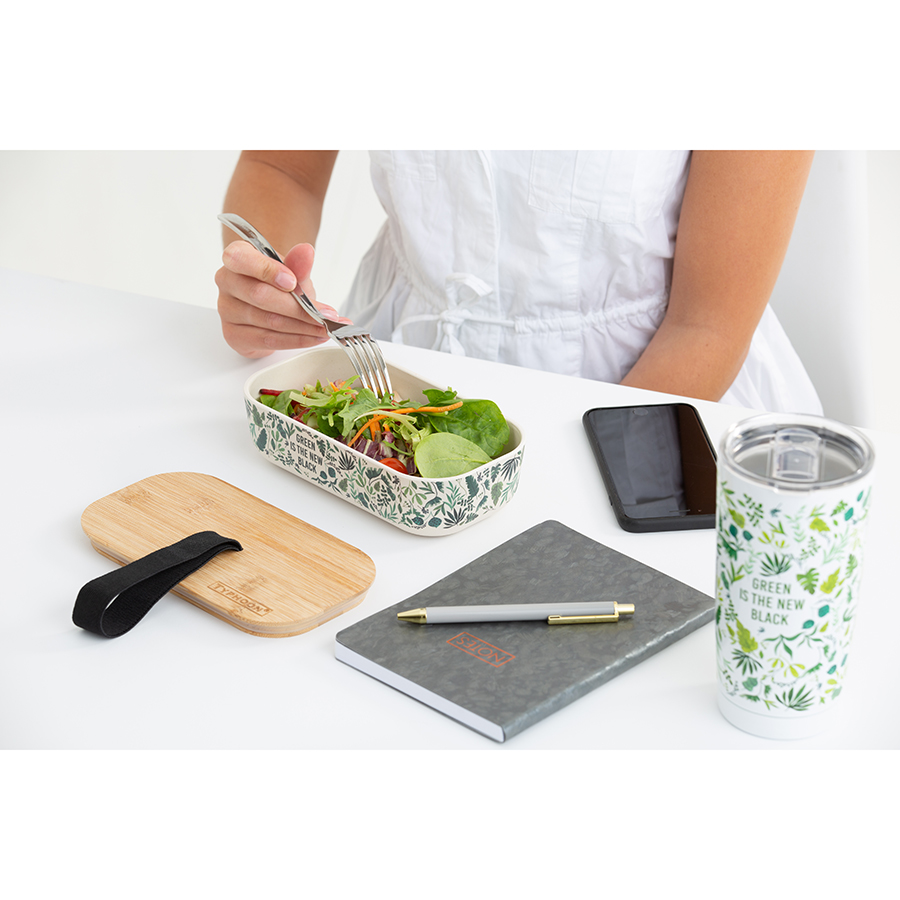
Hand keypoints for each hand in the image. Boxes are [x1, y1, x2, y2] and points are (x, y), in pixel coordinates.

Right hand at [215, 239, 350, 357]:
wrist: (270, 307)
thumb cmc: (277, 284)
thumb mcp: (291, 272)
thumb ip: (298, 264)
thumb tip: (306, 251)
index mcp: (236, 258)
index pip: (242, 259)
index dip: (268, 271)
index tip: (293, 282)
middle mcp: (227, 282)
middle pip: (261, 296)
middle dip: (297, 307)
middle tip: (324, 314)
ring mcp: (227, 311)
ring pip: (269, 321)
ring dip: (302, 327)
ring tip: (325, 328)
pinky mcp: (234, 336)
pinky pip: (269, 340)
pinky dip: (296, 340)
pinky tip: (313, 337)